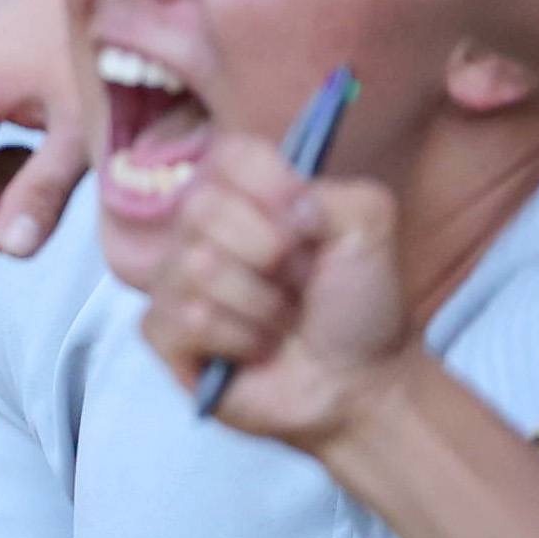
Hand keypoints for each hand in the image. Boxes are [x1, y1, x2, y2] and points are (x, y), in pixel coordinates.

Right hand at [133, 130, 412, 448]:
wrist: (357, 382)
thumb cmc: (357, 304)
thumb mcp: (373, 231)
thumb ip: (344, 195)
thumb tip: (293, 210)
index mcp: (246, 190)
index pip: (230, 155)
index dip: (271, 186)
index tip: (309, 223)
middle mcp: (202, 227)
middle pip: (202, 208)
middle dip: (270, 254)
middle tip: (297, 283)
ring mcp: (177, 280)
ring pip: (198, 268)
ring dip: (262, 305)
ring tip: (281, 322)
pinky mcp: (166, 334)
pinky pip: (186, 320)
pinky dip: (239, 340)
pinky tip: (256, 350)